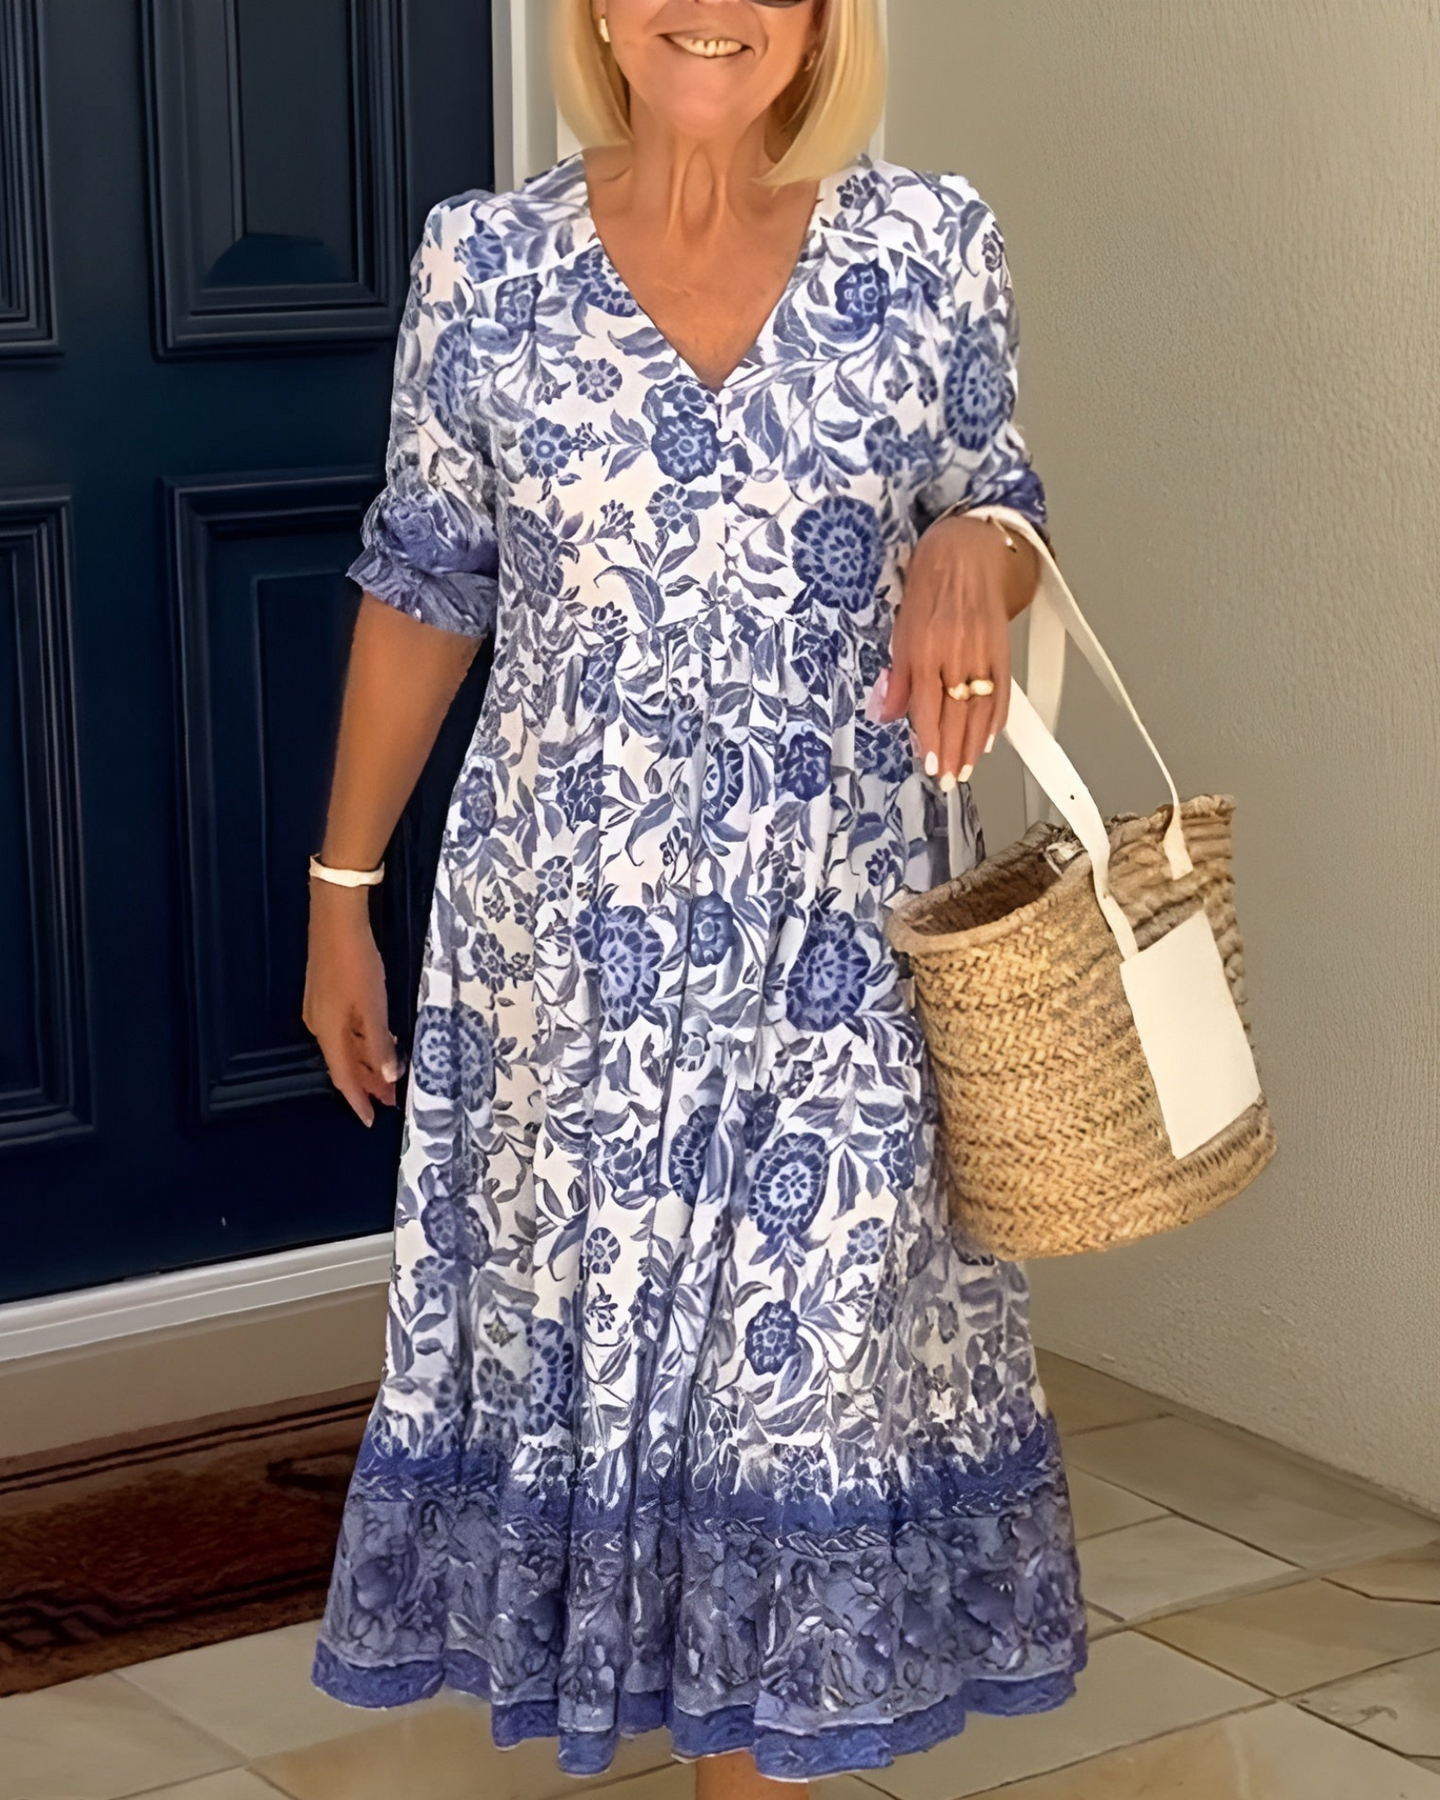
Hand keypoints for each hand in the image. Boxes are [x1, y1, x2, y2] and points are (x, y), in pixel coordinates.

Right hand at [302, 883, 400, 1126]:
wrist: (336, 920)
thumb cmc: (356, 964)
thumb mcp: (373, 1006)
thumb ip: (379, 1042)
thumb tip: (385, 1077)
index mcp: (329, 1033)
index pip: (343, 1077)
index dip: (358, 1099)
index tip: (370, 1119)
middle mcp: (319, 1026)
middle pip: (344, 1064)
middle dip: (367, 1083)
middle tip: (390, 1098)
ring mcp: (320, 1010)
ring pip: (345, 1047)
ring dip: (366, 1062)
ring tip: (389, 1074)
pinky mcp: (325, 995)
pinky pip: (344, 1030)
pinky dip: (362, 1042)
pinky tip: (379, 1040)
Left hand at [871, 512, 1039, 787]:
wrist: (967, 553)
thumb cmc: (929, 588)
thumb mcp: (900, 630)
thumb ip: (898, 677)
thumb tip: (886, 713)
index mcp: (925, 650)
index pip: (929, 707)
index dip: (932, 740)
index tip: (931, 766)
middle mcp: (955, 654)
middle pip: (958, 715)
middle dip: (954, 752)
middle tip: (950, 779)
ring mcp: (982, 652)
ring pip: (982, 709)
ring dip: (975, 744)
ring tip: (967, 768)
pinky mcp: (1002, 648)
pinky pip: (1002, 691)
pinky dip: (997, 719)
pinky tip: (989, 739)